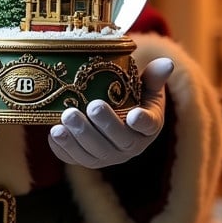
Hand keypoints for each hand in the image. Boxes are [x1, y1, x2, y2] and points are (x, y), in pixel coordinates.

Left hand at [48, 57, 173, 167]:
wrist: (113, 117)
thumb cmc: (132, 98)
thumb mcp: (145, 86)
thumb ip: (153, 76)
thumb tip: (167, 62)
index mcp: (148, 126)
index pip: (149, 126)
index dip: (143, 122)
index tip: (135, 114)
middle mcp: (130, 147)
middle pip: (120, 141)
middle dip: (105, 125)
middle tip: (92, 106)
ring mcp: (108, 156)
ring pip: (95, 153)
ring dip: (79, 137)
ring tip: (66, 117)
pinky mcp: (86, 160)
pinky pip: (75, 158)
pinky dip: (64, 147)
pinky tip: (54, 133)